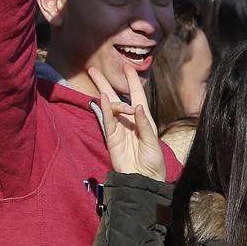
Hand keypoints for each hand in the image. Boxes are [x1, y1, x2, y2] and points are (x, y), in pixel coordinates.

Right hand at [87, 65, 164, 181]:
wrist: (144, 178)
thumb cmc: (153, 161)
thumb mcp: (153, 142)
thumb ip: (144, 125)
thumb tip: (138, 106)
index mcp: (144, 119)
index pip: (137, 95)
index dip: (132, 80)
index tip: (127, 66)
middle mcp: (129, 120)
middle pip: (116, 97)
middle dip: (105, 82)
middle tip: (93, 69)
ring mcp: (118, 128)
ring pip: (109, 106)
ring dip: (108, 95)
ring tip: (107, 89)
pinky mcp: (111, 137)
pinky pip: (106, 120)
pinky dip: (104, 109)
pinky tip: (102, 98)